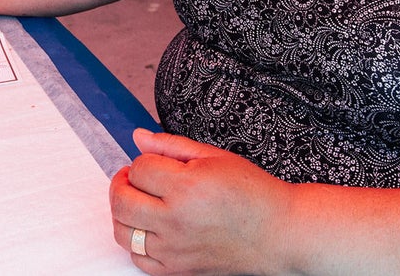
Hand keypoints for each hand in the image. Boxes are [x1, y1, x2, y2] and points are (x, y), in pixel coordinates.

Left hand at [109, 129, 290, 274]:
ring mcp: (174, 249)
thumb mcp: (214, 156)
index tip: (154, 162)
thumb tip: (138, 137)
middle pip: (121, 200)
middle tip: (133, 177)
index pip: (138, 169)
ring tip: (139, 201)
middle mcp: (176, 220)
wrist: (278, 232)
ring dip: (123, 212)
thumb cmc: (252, 193)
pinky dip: (136, 243)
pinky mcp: (178, 270)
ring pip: (123, 231)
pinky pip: (138, 259)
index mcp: (186, 186)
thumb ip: (170, 145)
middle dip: (121, 183)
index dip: (142, 161)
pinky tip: (149, 228)